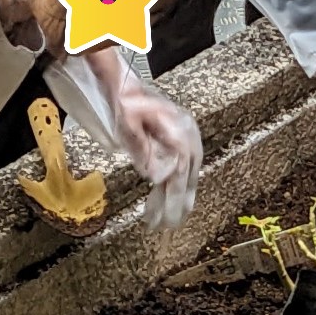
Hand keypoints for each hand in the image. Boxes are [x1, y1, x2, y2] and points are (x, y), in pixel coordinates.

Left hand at [109, 73, 201, 229]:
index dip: (172, 200)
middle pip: (186, 180)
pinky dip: (174, 187)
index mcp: (179, 134)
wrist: (126, 86)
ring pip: (186, 177)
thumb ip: (143, 150)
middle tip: (167, 227)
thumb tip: (156, 178)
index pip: (179, 175)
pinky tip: (164, 200)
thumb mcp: (129, 126)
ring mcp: (188, 141)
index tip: (163, 220)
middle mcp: (189, 139)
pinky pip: (181, 170)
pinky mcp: (181, 142)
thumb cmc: (126, 104)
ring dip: (176, 199)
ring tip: (166, 221)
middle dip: (177, 206)